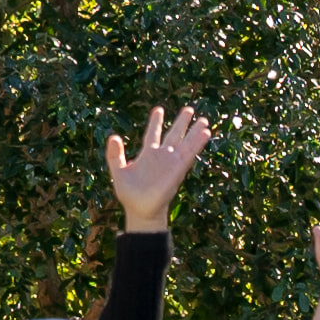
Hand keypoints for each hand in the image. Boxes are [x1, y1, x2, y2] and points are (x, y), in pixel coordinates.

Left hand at [105, 107, 212, 226]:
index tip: (159, 109)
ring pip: (185, 143)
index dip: (156, 122)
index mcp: (147, 154)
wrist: (140, 210)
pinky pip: (189, 154)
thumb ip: (115, 155)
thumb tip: (114, 137)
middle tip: (189, 109)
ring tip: (204, 120)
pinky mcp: (178, 170)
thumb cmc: (129, 194)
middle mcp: (162, 156)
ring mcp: (171, 162)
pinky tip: (205, 134)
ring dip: (194, 132)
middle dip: (181, 122)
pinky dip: (197, 144)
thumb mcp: (118, 171)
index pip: (152, 134)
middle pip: (174, 135)